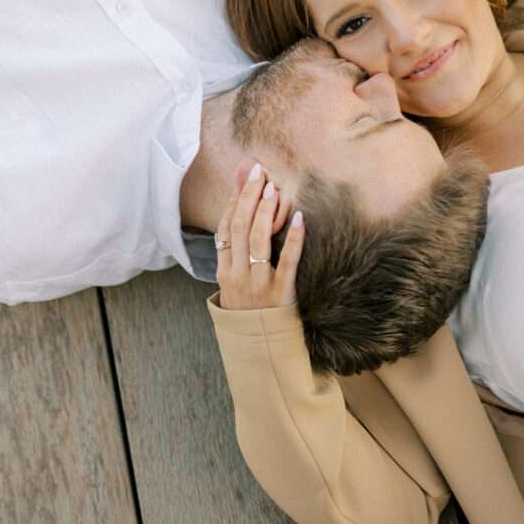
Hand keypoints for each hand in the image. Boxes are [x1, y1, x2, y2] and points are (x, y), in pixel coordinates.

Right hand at [216, 163, 304, 310]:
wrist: (261, 348)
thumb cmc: (248, 310)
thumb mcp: (233, 285)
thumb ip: (234, 253)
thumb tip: (237, 217)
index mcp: (224, 273)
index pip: (224, 231)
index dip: (232, 203)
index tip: (242, 181)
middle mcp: (238, 276)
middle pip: (239, 229)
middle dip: (248, 198)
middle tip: (258, 174)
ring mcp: (259, 284)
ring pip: (258, 241)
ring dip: (265, 211)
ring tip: (272, 189)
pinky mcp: (282, 292)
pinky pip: (288, 260)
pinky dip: (294, 238)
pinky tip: (299, 218)